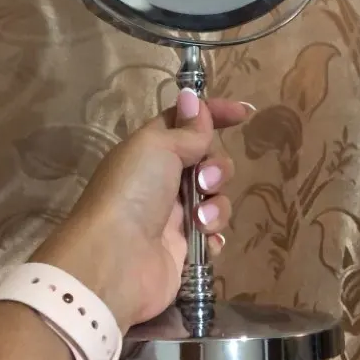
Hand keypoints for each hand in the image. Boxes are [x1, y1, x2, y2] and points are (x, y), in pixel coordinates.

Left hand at [33, 90, 250, 330]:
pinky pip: (214, 234)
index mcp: (150, 150)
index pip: (187, 122)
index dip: (213, 114)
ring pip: (216, 197)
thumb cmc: (132, 193)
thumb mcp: (157, 147)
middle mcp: (161, 180)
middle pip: (208, 161)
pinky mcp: (184, 249)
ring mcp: (174, 216)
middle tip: (202, 182)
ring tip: (198, 220)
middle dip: (216, 168)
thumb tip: (193, 99)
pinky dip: (213, 234)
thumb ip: (185, 129)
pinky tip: (204, 240)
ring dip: (215, 205)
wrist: (116, 260)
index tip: (243, 114)